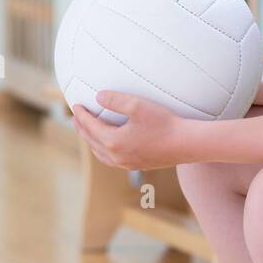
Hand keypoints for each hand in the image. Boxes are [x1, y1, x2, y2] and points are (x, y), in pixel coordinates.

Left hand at [71, 91, 188, 170]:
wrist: (186, 144)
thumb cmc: (164, 123)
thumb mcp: (138, 105)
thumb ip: (116, 100)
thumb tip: (98, 96)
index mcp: (113, 142)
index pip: (90, 126)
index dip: (81, 114)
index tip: (76, 104)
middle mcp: (117, 156)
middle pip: (91, 141)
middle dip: (82, 129)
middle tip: (76, 117)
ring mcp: (126, 164)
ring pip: (100, 153)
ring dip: (91, 141)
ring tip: (88, 131)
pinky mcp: (137, 165)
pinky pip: (111, 159)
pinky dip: (103, 151)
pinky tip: (108, 146)